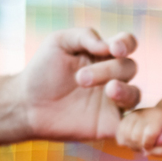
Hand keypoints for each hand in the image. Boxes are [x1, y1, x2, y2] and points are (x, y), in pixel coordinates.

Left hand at [18, 28, 139, 140]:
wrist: (27, 105)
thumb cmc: (42, 71)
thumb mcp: (59, 42)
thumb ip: (84, 35)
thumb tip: (108, 45)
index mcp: (103, 54)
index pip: (127, 44)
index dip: (127, 43)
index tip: (114, 49)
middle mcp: (112, 76)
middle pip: (129, 67)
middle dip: (108, 69)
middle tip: (80, 79)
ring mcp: (113, 102)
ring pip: (134, 94)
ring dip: (124, 91)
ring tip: (108, 91)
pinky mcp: (109, 125)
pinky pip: (131, 124)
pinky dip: (133, 121)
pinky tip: (118, 115)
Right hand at [116, 107, 161, 156]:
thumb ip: (161, 150)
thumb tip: (145, 153)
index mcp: (157, 118)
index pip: (149, 134)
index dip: (150, 145)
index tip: (153, 145)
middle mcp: (143, 114)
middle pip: (134, 136)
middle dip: (140, 146)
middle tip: (147, 145)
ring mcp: (133, 115)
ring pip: (125, 136)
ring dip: (132, 145)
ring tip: (140, 143)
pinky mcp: (125, 118)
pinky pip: (119, 134)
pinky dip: (124, 141)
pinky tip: (132, 141)